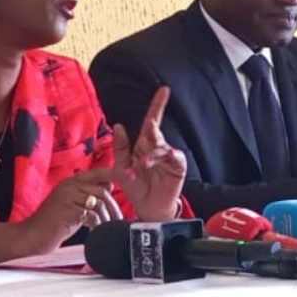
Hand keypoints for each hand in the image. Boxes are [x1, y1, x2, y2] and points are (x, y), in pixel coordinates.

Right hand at [20, 168, 122, 254]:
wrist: (32, 235)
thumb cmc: (52, 222)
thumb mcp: (71, 204)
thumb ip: (87, 194)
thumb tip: (109, 185)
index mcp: (70, 182)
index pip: (96, 173)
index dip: (113, 173)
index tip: (129, 176)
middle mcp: (69, 186)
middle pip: (101, 190)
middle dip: (112, 206)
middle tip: (117, 219)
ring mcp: (67, 198)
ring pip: (98, 203)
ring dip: (105, 217)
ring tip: (105, 227)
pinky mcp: (67, 211)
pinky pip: (91, 215)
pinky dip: (96, 224)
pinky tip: (94, 230)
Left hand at [113, 87, 186, 220]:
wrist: (147, 207)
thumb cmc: (135, 186)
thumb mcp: (121, 168)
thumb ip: (120, 148)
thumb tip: (119, 125)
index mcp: (143, 144)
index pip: (150, 121)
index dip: (157, 105)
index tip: (164, 90)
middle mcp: (156, 147)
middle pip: (156, 131)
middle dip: (153, 129)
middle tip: (150, 126)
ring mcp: (168, 156)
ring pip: (163, 145)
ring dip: (153, 154)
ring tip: (143, 164)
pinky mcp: (178, 167)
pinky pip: (176, 157)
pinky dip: (169, 157)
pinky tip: (166, 157)